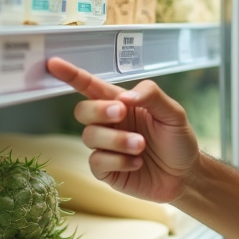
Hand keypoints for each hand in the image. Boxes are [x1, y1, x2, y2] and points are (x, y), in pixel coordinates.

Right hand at [45, 57, 200, 203]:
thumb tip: (125, 96)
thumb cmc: (177, 140)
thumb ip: (152, 96)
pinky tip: (136, 162)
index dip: (71, 75)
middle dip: (98, 110)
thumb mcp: (174, 113)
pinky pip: (97, 162)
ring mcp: (105, 147)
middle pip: (82, 110)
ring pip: (90, 137)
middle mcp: (109, 123)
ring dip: (116, 140)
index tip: (53, 63)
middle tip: (121, 113)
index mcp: (121, 103)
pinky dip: (118, 161)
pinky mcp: (106, 169)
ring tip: (141, 145)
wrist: (185, 174)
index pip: (90, 86)